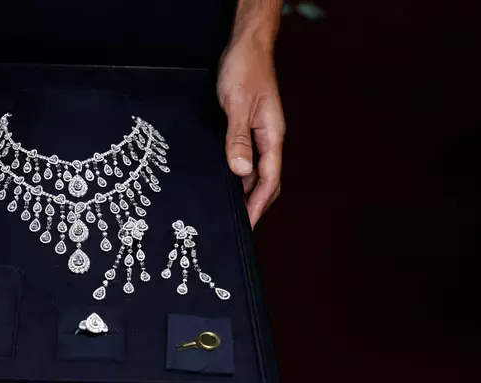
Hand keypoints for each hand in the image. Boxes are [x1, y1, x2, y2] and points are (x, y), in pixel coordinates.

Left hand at [217, 39, 283, 226]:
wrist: (245, 45)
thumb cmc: (245, 70)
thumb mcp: (237, 104)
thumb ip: (238, 138)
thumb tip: (241, 170)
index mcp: (272, 135)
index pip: (269, 180)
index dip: (258, 205)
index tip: (248, 226)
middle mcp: (268, 138)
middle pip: (265, 180)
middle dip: (253, 204)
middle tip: (237, 226)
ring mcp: (258, 133)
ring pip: (254, 170)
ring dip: (243, 189)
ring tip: (227, 209)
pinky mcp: (246, 128)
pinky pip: (244, 157)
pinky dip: (236, 172)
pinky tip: (222, 179)